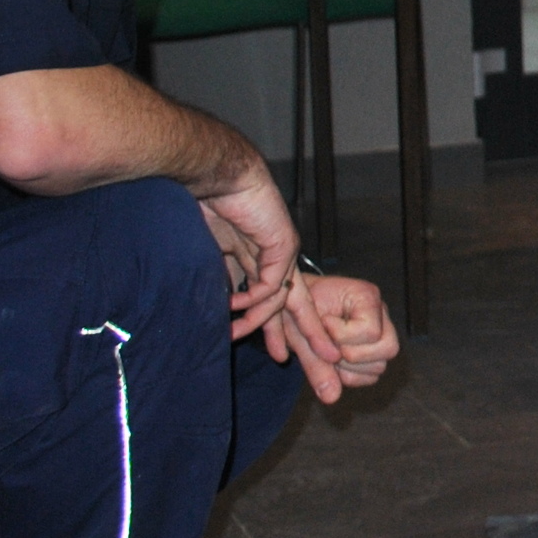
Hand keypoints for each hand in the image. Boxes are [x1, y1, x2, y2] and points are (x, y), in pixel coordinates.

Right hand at [198, 159, 300, 343]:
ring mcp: (283, 251)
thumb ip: (219, 281)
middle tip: (329, 362)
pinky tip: (237, 309)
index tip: (279, 356)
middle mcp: (277, 258)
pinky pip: (273, 283)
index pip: (274, 301)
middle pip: (297, 305)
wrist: (220, 175)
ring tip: (279, 357)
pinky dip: (256, 300)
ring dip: (280, 330)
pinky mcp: (282, 244)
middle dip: (310, 336)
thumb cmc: (208, 207)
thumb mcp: (211, 255)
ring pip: (291, 300)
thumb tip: (216, 311)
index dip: (276, 329)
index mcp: (261, 260)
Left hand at [272, 273, 397, 402]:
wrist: (293, 306)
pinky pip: (370, 377)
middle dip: (351, 355)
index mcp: (367, 296)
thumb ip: (315, 363)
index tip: (322, 323)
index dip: (341, 336)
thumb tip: (331, 398)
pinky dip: (348, 377)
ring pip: (379, 367)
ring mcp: (381, 334)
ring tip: (327, 353)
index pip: (371, 331)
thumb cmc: (296, 309)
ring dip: (347, 369)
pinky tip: (332, 362)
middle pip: (388, 349)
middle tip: (328, 345)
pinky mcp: (373, 352)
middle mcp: (381, 315)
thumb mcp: (300, 332)